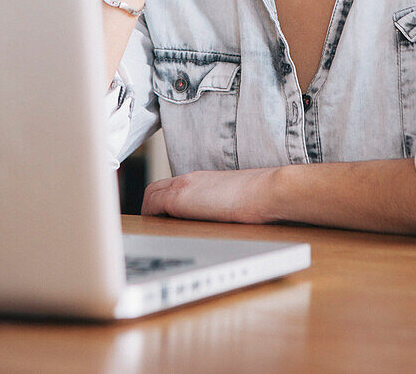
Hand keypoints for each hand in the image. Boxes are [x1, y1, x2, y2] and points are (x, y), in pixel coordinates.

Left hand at [140, 167, 279, 223]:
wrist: (266, 191)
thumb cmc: (259, 198)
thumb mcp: (236, 199)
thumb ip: (223, 203)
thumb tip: (225, 218)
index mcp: (204, 180)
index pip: (172, 186)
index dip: (164, 202)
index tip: (166, 219)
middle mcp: (190, 179)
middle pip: (156, 187)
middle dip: (151, 207)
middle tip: (155, 229)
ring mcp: (183, 186)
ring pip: (150, 194)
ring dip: (149, 213)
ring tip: (154, 235)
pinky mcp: (179, 198)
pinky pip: (151, 205)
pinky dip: (149, 217)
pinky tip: (157, 235)